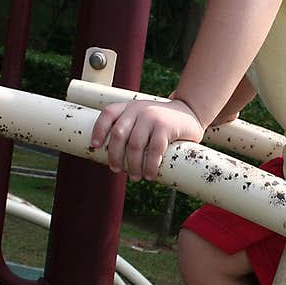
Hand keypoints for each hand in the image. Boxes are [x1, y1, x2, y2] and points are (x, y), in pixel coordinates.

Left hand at [89, 98, 203, 181]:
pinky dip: (150, 165)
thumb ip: (130, 128)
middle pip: (119, 134)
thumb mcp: (143, 118)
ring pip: (135, 145)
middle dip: (115, 155)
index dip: (98, 130)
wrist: (191, 111)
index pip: (108, 114)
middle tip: (116, 170)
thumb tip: (114, 157)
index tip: (95, 146)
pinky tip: (149, 174)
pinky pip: (154, 150)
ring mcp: (152, 117)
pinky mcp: (166, 127)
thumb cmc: (162, 121)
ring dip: (133, 165)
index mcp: (129, 107)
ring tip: (135, 177)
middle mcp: (139, 109)